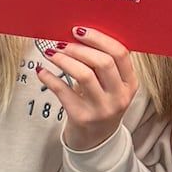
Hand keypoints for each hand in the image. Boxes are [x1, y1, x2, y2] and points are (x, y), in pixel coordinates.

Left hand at [47, 27, 139, 150]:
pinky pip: (63, 91)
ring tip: (52, 53)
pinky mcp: (82, 117)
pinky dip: (50, 78)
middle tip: (62, 43)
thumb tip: (76, 35)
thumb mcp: (111, 86)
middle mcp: (119, 97)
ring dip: (64, 59)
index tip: (79, 31)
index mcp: (130, 84)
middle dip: (79, 48)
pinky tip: (42, 70)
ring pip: (84, 75)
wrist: (95, 141)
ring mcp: (101, 109)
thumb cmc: (100, 104)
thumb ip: (103, 64)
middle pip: (103, 62)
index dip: (99, 38)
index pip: (120, 54)